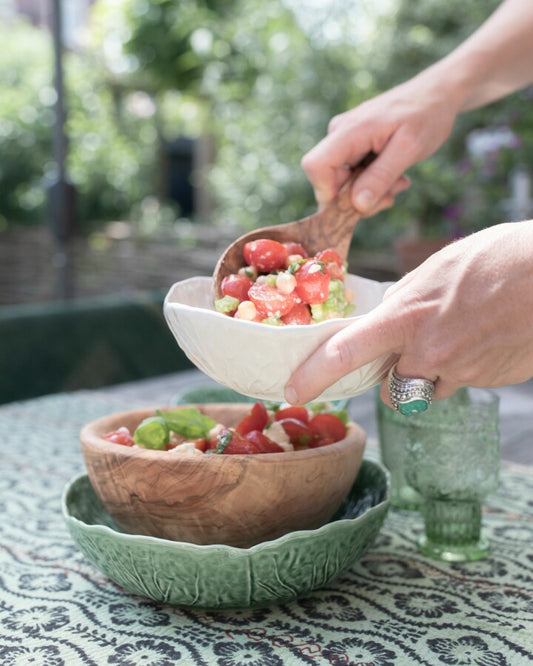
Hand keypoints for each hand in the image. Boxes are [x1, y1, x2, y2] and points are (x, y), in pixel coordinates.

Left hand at [285, 222, 532, 404]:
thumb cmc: (496, 258)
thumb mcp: (436, 268)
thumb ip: (405, 297)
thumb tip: (388, 313)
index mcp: (405, 317)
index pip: (344, 353)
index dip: (313, 376)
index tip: (293, 390)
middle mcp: (427, 352)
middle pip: (390, 389)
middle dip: (393, 376)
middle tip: (410, 352)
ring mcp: (459, 371)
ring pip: (429, 389)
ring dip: (432, 373)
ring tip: (460, 335)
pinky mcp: (487, 382)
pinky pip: (461, 383)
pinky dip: (464, 368)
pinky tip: (483, 338)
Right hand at [301, 70, 461, 214]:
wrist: (436, 95)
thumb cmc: (426, 115)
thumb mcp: (409, 148)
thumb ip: (381, 176)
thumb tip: (357, 205)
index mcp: (349, 130)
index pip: (315, 166)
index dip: (328, 192)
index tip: (357, 205)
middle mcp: (339, 135)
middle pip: (330, 182)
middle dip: (359, 199)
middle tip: (392, 196)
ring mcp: (345, 142)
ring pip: (344, 185)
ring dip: (371, 193)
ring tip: (400, 182)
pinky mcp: (353, 148)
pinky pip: (353, 178)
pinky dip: (374, 185)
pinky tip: (396, 177)